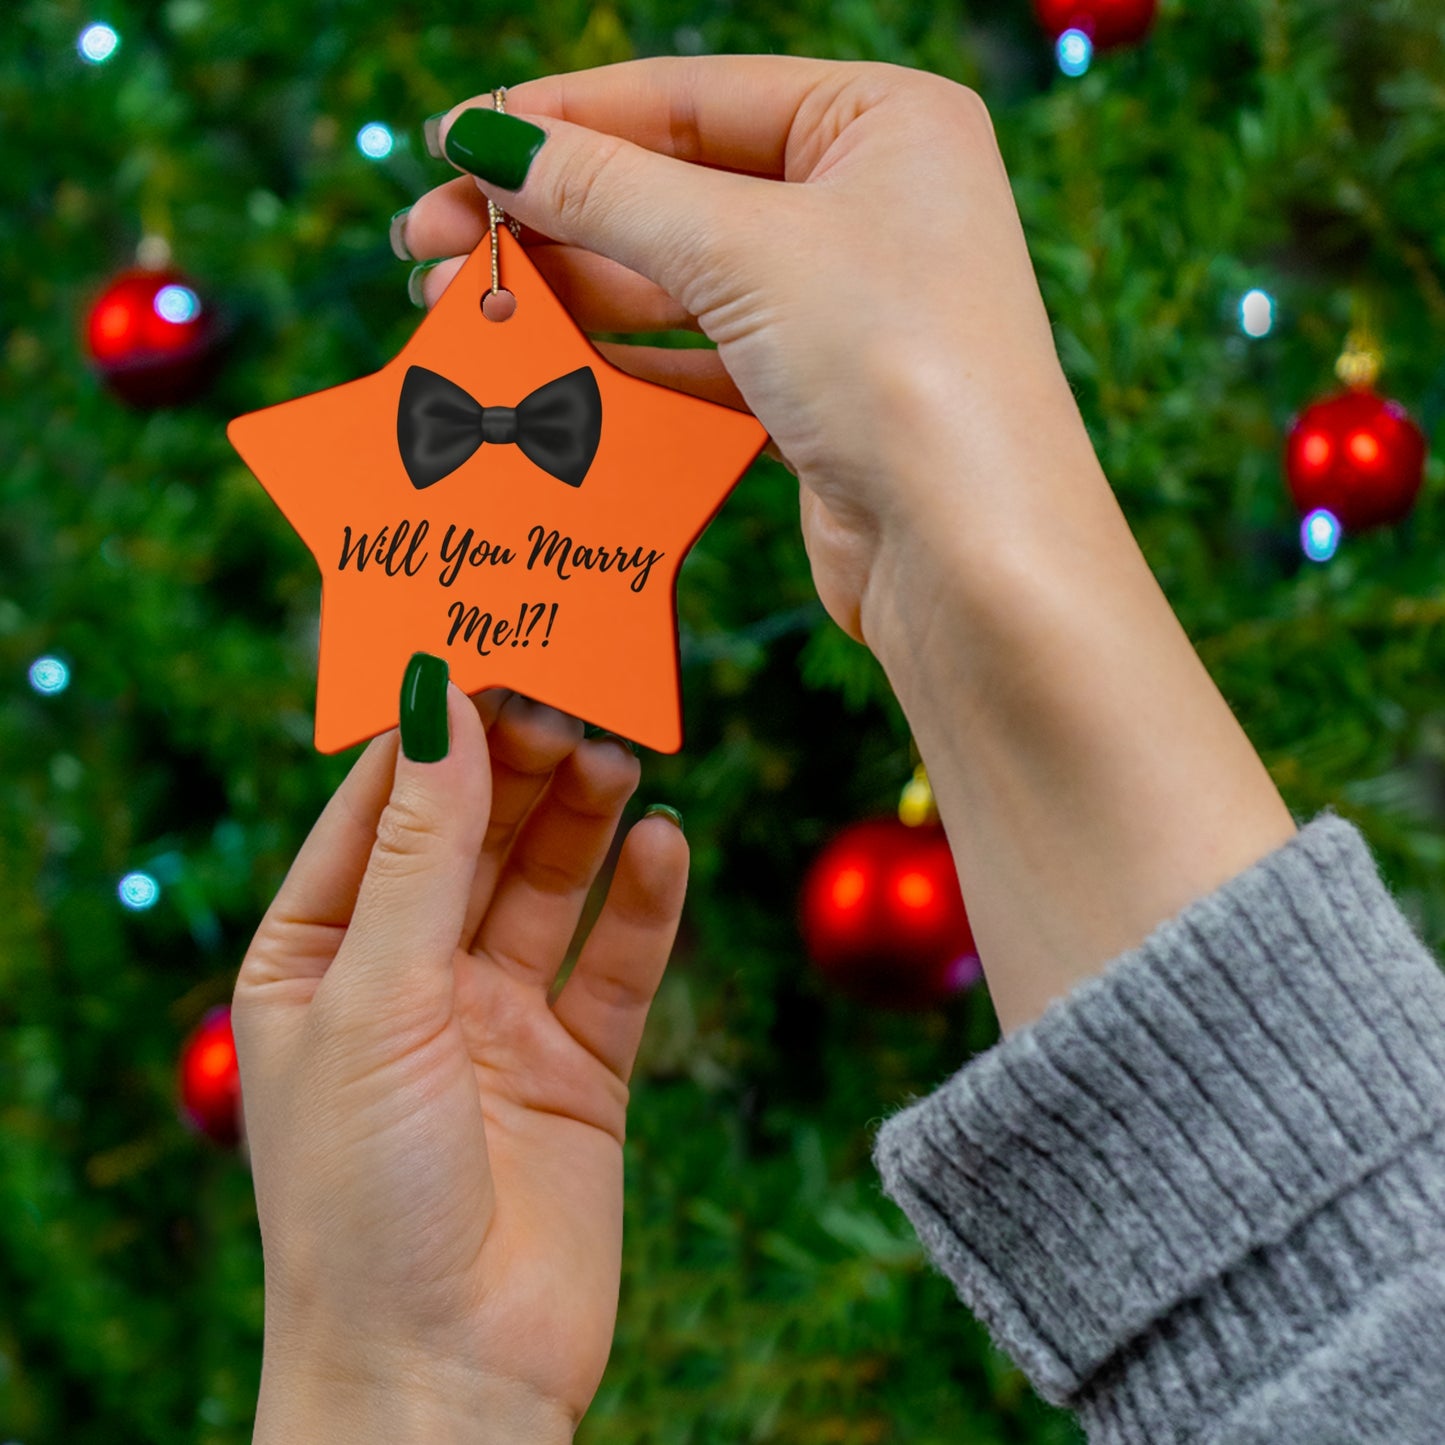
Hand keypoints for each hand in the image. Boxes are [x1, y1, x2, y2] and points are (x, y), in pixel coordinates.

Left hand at [233, 681, 687, 1439]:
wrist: (446, 1377)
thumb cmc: (362, 1196)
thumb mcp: (377, 999)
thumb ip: (420, 852)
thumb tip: (439, 705)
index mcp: (320, 957)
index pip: (378, 809)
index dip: (431, 729)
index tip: (487, 647)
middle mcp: (408, 978)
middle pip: (473, 835)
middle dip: (517, 764)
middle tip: (572, 692)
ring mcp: (498, 1021)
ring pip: (549, 885)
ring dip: (582, 817)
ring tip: (616, 753)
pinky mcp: (580, 1067)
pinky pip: (617, 963)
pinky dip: (644, 903)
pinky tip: (666, 844)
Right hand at [400, 56, 1096, 646]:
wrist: (972, 557)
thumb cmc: (896, 367)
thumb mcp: (742, 250)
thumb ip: (607, 190)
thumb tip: (488, 141)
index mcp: (882, 121)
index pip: (688, 97)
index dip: (561, 119)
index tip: (452, 143)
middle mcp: (869, 204)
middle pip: (673, 190)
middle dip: (548, 218)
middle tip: (428, 243)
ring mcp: (844, 306)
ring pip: (678, 282)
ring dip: (569, 295)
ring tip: (461, 308)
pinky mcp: (819, 397)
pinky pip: (699, 361)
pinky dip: (621, 365)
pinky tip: (543, 368)